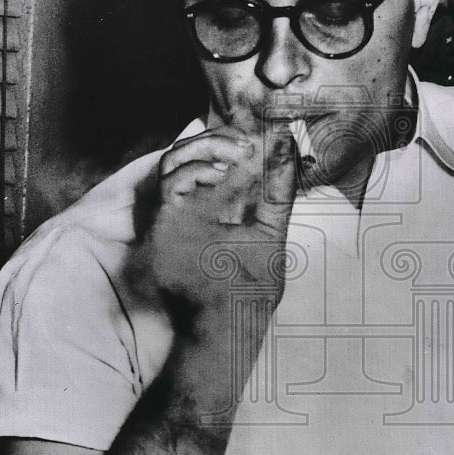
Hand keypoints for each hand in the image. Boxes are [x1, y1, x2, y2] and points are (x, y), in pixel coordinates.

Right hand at [139, 122, 297, 322]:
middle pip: (190, 151)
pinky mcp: (165, 223)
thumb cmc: (252, 286)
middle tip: (249, 142)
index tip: (260, 132)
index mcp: (215, 205)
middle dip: (220, 137)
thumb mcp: (272, 229)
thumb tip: (288, 146)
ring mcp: (176, 213)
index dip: (229, 138)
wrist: (231, 322)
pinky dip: (195, 169)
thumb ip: (277, 190)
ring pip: (174, 158)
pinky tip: (221, 174)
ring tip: (238, 153)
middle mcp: (191, 207)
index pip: (212, 157)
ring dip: (207, 146)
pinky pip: (169, 180)